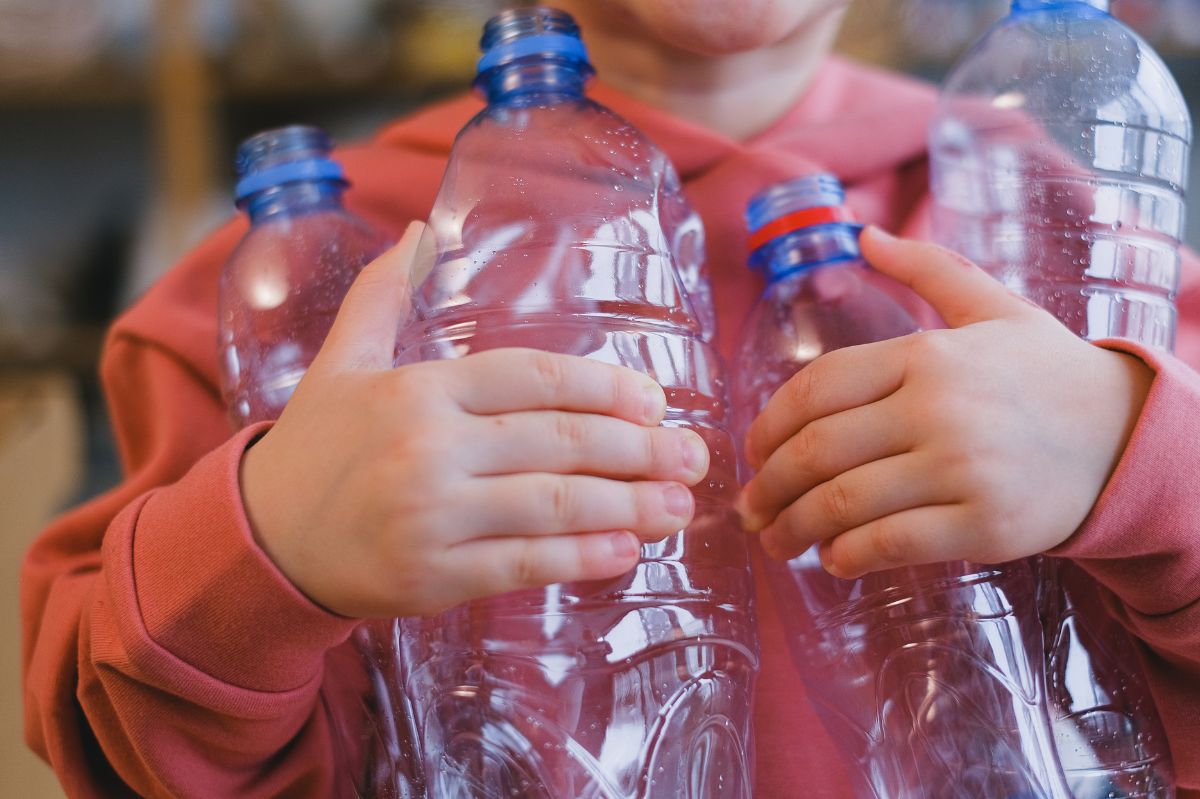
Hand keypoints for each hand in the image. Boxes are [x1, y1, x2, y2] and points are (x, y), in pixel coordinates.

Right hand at [241, 222, 708, 617]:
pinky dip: (580, 560)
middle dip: (638, 449)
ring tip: (678, 506)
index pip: (533, 378)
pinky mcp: (434, 577)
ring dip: (627, 507)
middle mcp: (428, 449)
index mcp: (418, 390)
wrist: (263, 539)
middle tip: (693, 456)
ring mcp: (432, 516)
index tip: (656, 401)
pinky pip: (523, 566)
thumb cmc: (314, 446)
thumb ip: (383, 294)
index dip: (605, 388)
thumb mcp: (340, 361)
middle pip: (558, 441)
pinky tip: (625, 551)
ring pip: (552, 506)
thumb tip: (421, 231)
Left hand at [738, 226, 1152, 577]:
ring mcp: (962, 467)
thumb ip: (927, 267)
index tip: (751, 455)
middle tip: (749, 512)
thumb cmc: (1046, 372)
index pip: (815, 389)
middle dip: (767, 489)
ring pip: (842, 504)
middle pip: (816, 452)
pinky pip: (890, 545)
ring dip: (793, 530)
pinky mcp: (984, 524)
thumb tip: (863, 233)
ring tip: (776, 542)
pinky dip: (847, 556)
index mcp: (926, 353)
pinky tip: (835, 559)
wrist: (1128, 435)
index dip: (767, 426)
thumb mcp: (992, 306)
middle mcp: (937, 407)